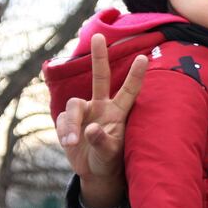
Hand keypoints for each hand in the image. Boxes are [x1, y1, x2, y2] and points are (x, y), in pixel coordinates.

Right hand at [56, 33, 147, 207]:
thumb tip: (90, 128)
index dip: (136, 75)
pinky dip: (64, 132)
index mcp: (119, 112)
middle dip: (99, 57)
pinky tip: (69, 143)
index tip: (144, 58)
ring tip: (72, 141)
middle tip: (98, 36)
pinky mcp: (69, 121)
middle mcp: (102, 106)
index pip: (129, 91)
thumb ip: (103, 141)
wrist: (94, 171)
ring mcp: (85, 112)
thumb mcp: (110, 154)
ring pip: (74, 105)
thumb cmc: (109, 160)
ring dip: (71, 123)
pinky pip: (63, 120)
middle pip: (100, 77)